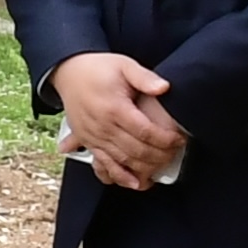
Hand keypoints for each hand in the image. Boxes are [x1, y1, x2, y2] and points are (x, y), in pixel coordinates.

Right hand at [53, 50, 187, 188]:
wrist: (68, 72)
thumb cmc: (99, 69)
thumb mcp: (124, 65)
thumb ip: (144, 77)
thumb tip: (163, 87)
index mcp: (114, 108)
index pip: (145, 132)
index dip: (165, 139)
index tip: (179, 139)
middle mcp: (102, 127)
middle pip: (136, 150)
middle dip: (160, 155)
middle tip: (175, 152)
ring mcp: (93, 137)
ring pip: (122, 161)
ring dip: (144, 168)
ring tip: (162, 166)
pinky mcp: (88, 143)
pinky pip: (103, 165)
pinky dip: (119, 176)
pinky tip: (134, 182)